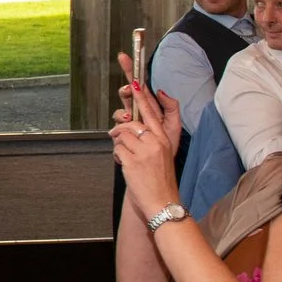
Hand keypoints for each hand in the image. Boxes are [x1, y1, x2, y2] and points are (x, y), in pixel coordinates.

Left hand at [109, 53, 184, 211]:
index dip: (140, 92)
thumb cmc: (159, 176)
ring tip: (129, 158)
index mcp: (164, 136)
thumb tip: (146, 110)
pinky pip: (116, 148)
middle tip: (118, 116)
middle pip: (132, 117)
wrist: (162, 203)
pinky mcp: (133, 160)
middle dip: (123, 114)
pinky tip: (128, 167)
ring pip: (120, 133)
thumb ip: (154, 131)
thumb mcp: (164, 151)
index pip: (150, 109)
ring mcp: (144, 150)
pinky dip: (117, 156)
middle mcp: (156, 140)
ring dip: (119, 144)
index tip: (132, 77)